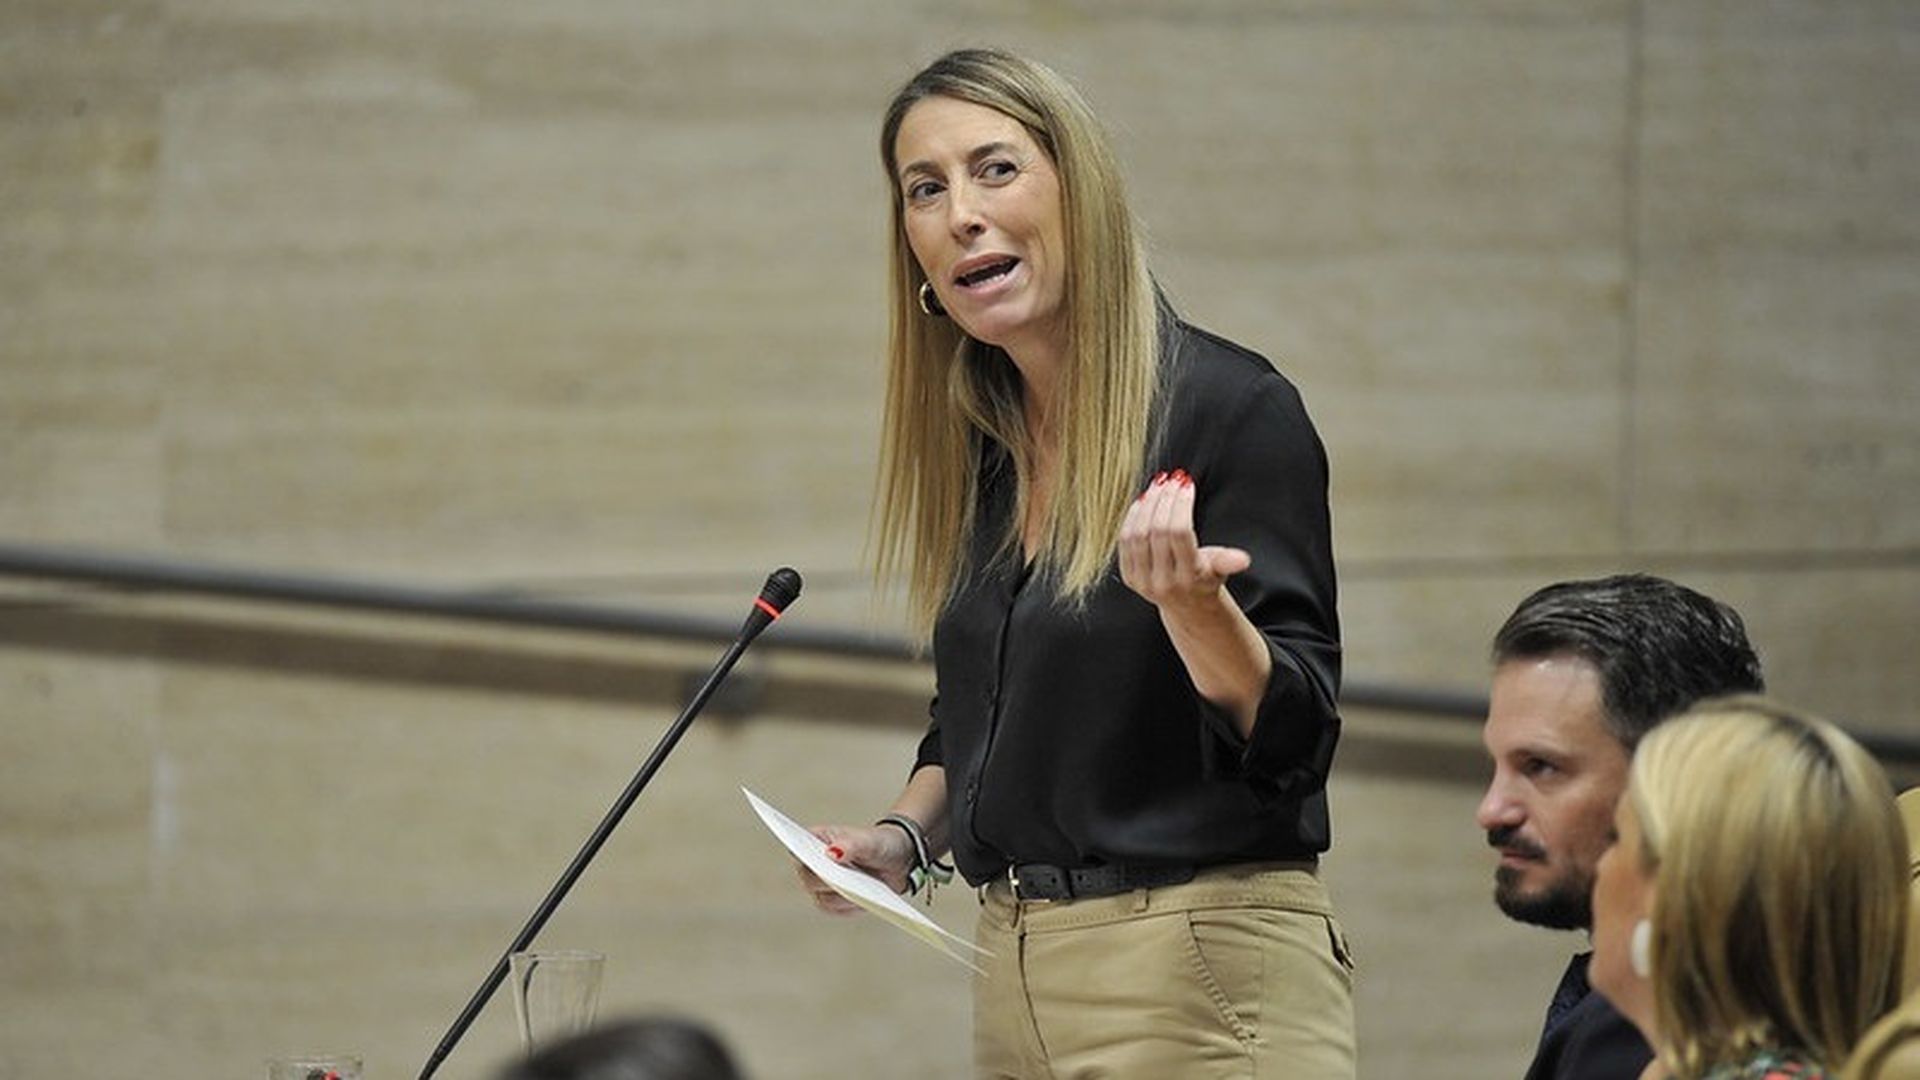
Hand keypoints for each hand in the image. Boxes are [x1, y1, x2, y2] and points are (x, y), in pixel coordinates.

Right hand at [794, 823, 915, 915]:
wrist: (895, 863)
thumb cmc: (877, 844)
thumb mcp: (869, 842)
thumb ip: (851, 845)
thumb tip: (831, 853)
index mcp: (815, 839)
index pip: (798, 846)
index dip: (800, 853)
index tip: (814, 858)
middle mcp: (812, 865)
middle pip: (809, 879)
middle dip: (828, 880)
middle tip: (844, 880)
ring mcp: (820, 887)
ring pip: (824, 899)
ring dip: (843, 897)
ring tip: (863, 891)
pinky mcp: (832, 903)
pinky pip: (837, 910)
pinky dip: (852, 906)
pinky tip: (866, 900)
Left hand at [1118, 469, 1251, 611]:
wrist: (1188, 606)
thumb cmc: (1206, 579)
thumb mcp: (1221, 569)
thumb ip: (1229, 561)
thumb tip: (1243, 559)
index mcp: (1189, 578)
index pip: (1179, 533)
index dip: (1181, 505)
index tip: (1186, 485)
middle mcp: (1163, 582)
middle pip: (1157, 530)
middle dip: (1164, 500)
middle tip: (1171, 479)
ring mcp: (1142, 581)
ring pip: (1137, 534)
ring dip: (1148, 505)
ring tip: (1158, 485)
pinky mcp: (1128, 577)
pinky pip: (1124, 541)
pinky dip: (1132, 517)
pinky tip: (1143, 501)